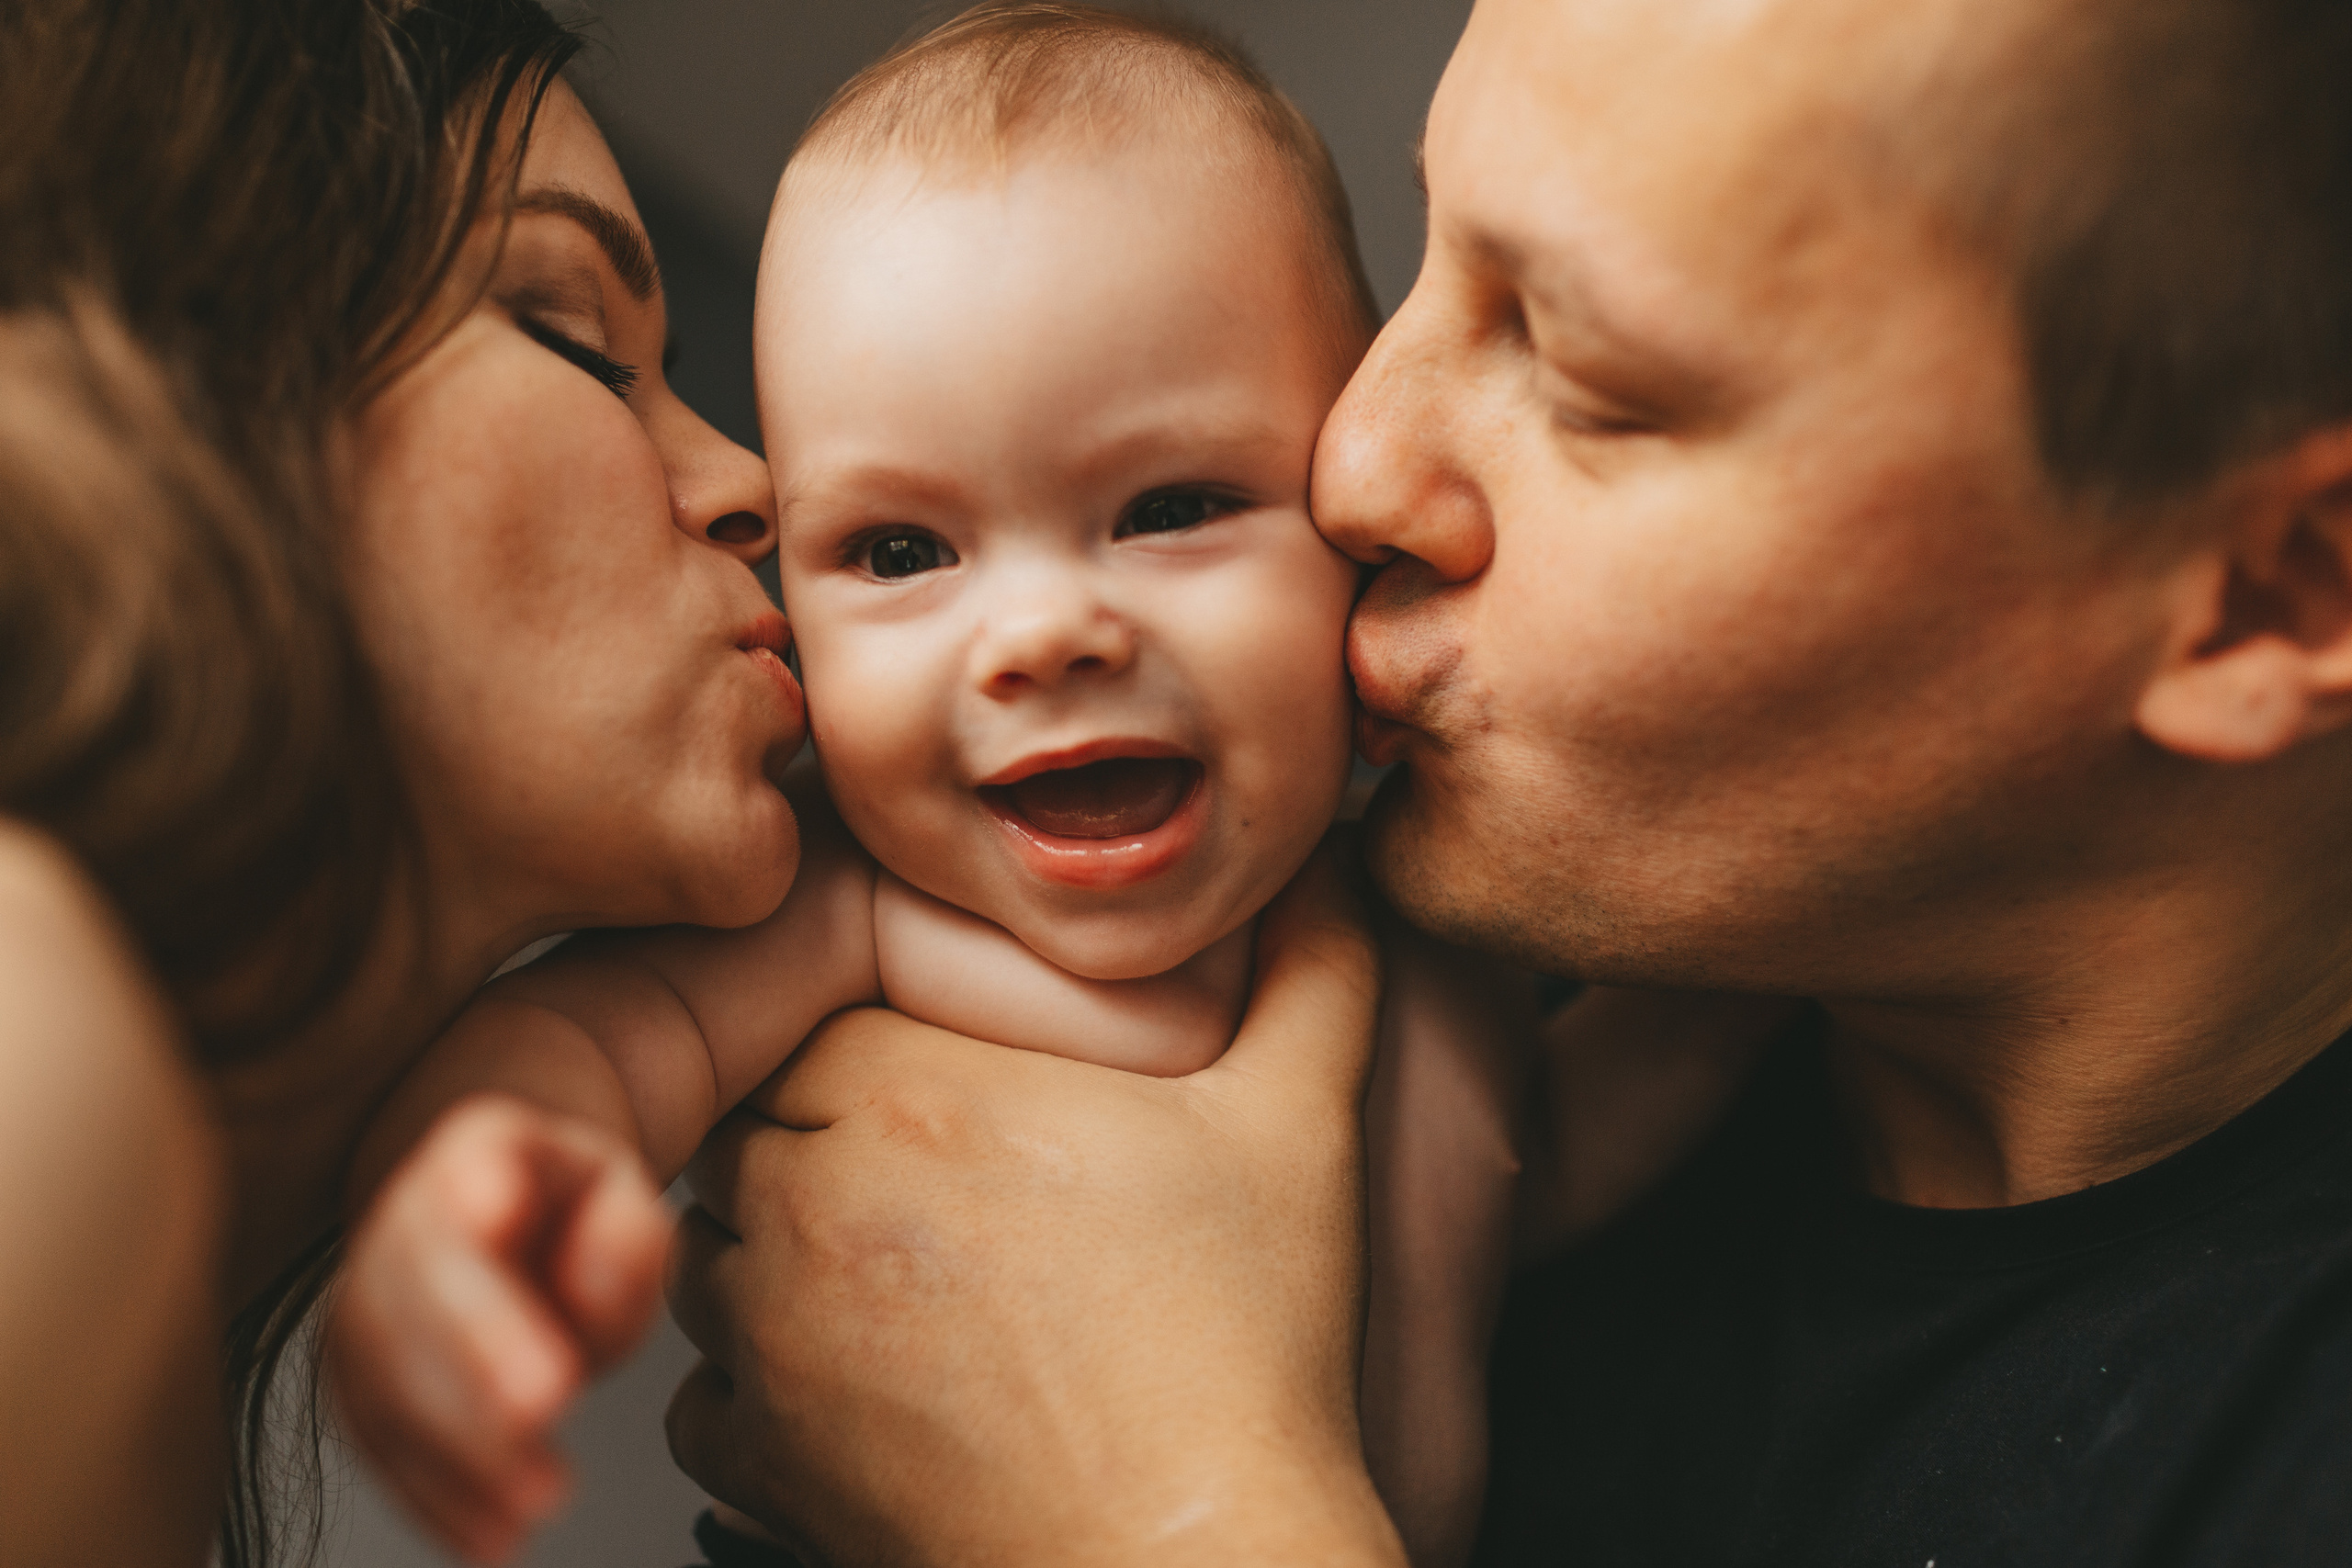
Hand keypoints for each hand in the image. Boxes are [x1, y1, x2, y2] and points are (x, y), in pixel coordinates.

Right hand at [327, 1095, 670, 1564]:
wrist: (513, 1213)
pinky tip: (490, 1539)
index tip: (499, 1219)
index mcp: (476, 1152)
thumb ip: (625, 1233)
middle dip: (472, 1354)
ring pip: (385, 1376)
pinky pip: (384, 1443)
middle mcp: (400, 1223)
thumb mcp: (626, 1196)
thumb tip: (591, 1289)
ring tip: (535, 1504)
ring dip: (458, 1449)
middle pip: (413, 1289)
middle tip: (543, 1407)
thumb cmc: (576, 1212)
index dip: (474, 1207)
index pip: (464, 1182)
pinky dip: (436, 1497)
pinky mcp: (362, 1378)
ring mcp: (367, 1300)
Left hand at [664, 841, 1408, 1567]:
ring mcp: (775, 1330)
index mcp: (924, 1094)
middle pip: (752, 1112)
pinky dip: (751, 1382)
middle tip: (920, 1171)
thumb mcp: (1300, 1126)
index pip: (815, 1007)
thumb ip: (1314, 969)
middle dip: (816, 1126)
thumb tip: (1330, 864)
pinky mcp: (763, 1449)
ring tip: (890, 1270)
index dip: (872, 1035)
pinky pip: (698, 1385)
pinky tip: (858, 1381)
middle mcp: (821, 1197)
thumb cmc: (1239, 1359)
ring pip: (713, 1238)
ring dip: (774, 1243)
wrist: (1189, 1557)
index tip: (938, 1076)